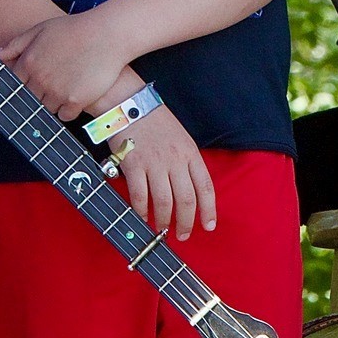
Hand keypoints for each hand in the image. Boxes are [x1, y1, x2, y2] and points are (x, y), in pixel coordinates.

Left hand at [0, 9, 129, 118]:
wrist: (107, 34)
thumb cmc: (74, 29)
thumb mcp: (41, 29)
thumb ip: (16, 44)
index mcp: (28, 63)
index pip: (14, 86)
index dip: (22, 86)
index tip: (30, 84)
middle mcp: (40, 80)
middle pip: (29, 100)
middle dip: (37, 95)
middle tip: (51, 86)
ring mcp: (57, 92)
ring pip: (46, 109)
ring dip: (52, 103)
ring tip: (64, 88)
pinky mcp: (75, 101)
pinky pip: (65, 116)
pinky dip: (68, 110)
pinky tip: (74, 97)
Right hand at [113, 108, 216, 240]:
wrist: (129, 103)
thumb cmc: (154, 120)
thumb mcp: (180, 137)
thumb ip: (186, 161)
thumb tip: (189, 188)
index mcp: (190, 152)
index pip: (206, 187)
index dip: (209, 210)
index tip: (209, 226)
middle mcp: (175, 160)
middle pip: (187, 199)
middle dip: (186, 222)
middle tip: (183, 234)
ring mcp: (154, 163)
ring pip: (164, 202)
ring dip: (164, 221)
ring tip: (161, 229)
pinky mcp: (133, 165)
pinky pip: (140, 195)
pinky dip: (141, 211)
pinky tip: (142, 217)